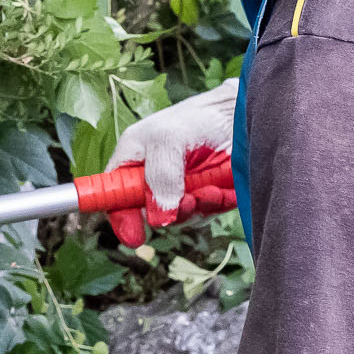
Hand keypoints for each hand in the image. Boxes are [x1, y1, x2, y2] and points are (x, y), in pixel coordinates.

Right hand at [105, 79, 239, 246]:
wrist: (239, 117)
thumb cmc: (197, 118)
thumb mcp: (168, 139)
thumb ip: (159, 176)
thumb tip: (159, 218)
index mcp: (131, 163)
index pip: (114, 198)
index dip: (120, 219)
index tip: (134, 236)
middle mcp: (153, 180)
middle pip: (151, 216)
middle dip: (171, 214)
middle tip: (188, 201)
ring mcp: (179, 191)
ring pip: (181, 219)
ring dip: (197, 208)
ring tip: (209, 188)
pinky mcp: (205, 197)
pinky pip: (206, 215)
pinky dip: (216, 205)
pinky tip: (222, 189)